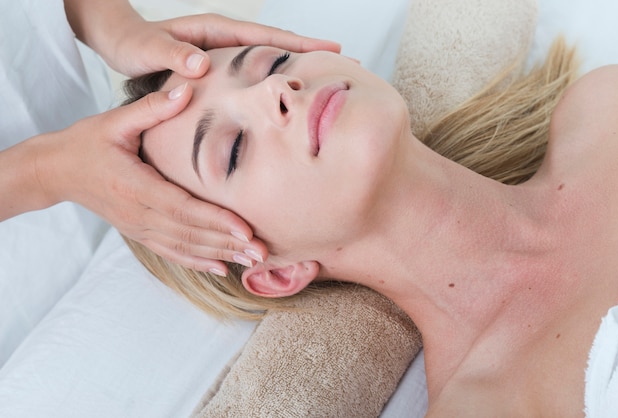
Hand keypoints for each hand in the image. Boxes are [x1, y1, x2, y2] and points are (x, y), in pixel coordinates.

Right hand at [40, 84, 266, 273]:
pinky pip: (171, 252)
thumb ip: (152, 108)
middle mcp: (138, 214)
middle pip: (189, 233)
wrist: (55, 171)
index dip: (215, 220)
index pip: (182, 208)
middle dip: (228, 243)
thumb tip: (186, 89)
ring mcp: (138, 227)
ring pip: (184, 247)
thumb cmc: (86, 144)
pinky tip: (220, 268)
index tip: (245, 229)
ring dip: (219, 255)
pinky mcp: (139, 233)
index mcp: (135, 186)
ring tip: (253, 262)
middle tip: (263, 251)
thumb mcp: (114, 122)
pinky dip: (197, 262)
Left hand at [98, 13, 340, 77]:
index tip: (330, 50)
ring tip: (328, 84)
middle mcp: (226, 40)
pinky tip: (288, 97)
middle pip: (279, 46)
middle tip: (348, 66)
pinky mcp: (221, 70)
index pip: (265, 36)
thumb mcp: (147, 50)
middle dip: (312, 54)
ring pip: (271, 61)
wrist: (118, 42)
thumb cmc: (131, 44)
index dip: (298, 43)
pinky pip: (256, 75)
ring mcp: (226, 54)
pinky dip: (276, 82)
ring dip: (298, 70)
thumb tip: (200, 65)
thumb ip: (171, 54)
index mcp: (215, 31)